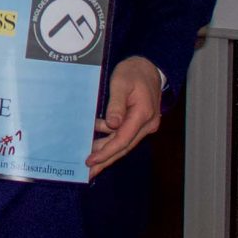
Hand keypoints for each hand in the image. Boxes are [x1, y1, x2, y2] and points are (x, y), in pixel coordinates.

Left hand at [85, 56, 162, 178]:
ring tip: (91, 163)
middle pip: (124, 146)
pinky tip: (100, 147)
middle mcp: (148, 124)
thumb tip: (112, 125)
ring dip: (108, 153)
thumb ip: (116, 104)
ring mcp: (146, 125)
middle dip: (106, 159)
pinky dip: (112, 143)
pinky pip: (126, 136)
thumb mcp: (121, 83)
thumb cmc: (133, 72)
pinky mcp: (141, 123)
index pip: (123, 139)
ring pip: (125, 143)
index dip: (106, 151)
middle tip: (89, 171)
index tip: (91, 160)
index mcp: (143, 114)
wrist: (149, 66)